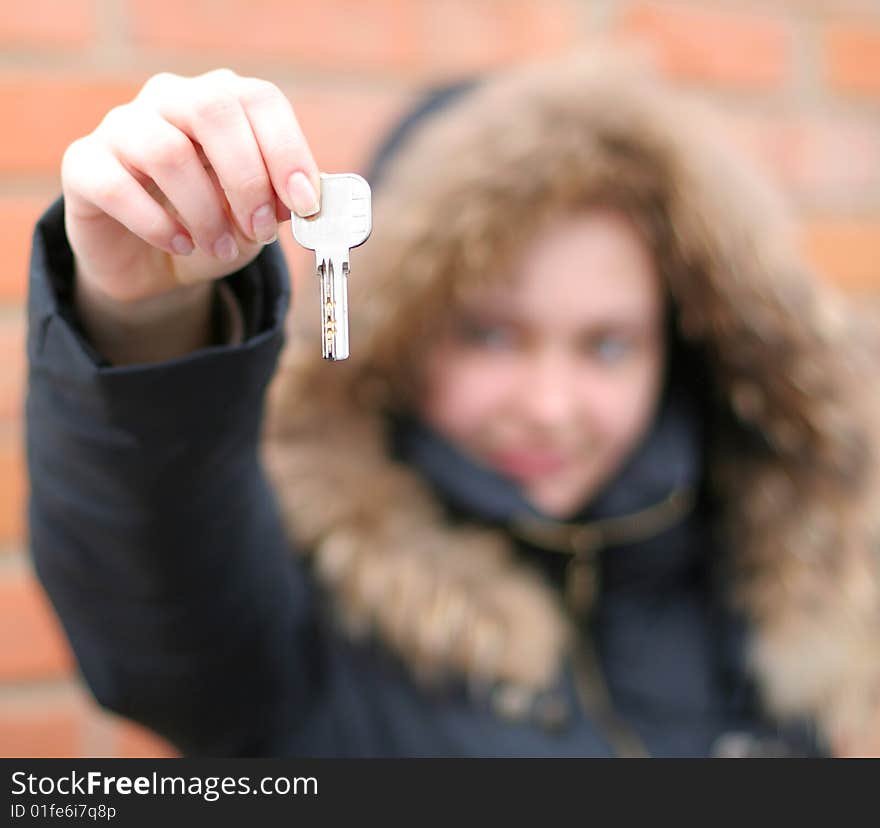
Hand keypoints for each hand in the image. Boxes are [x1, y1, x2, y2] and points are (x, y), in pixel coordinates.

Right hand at [61, 68, 321, 305]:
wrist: (154, 264)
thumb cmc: (213, 229)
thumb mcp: (256, 220)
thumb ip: (278, 205)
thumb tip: (303, 202)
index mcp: (221, 103)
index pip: (259, 99)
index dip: (287, 150)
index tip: (304, 204)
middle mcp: (170, 100)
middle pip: (212, 110)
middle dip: (247, 179)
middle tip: (259, 230)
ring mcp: (122, 127)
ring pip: (166, 150)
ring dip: (205, 211)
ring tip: (219, 247)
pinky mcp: (83, 165)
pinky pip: (116, 185)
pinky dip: (156, 224)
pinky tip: (179, 245)